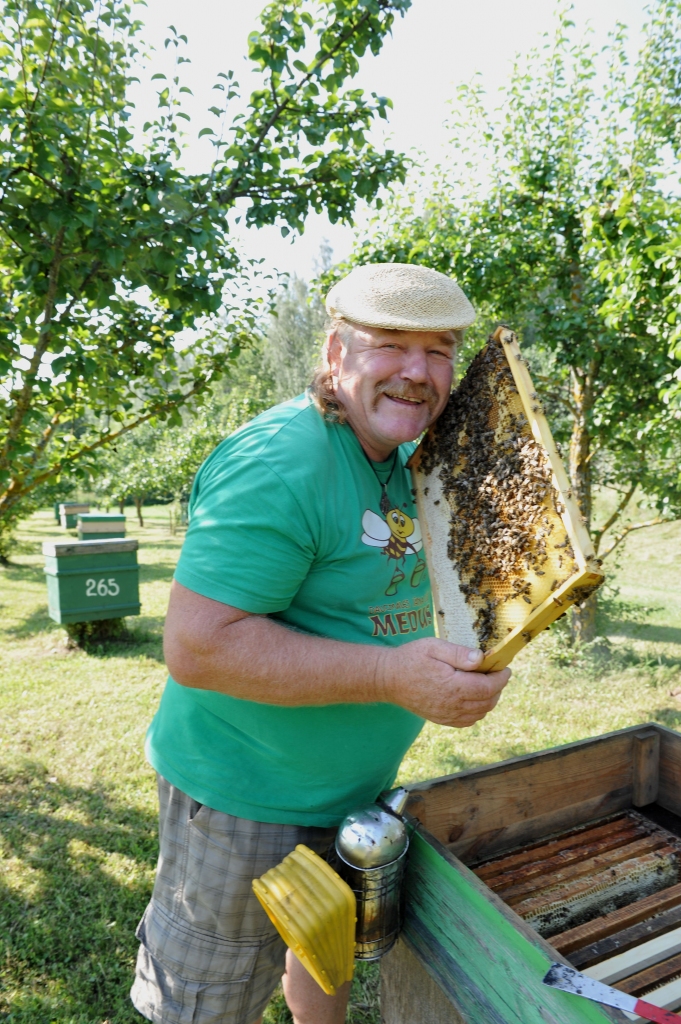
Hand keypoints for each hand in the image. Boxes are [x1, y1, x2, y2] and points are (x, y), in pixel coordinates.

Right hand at [377, 637, 510, 727]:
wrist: (388, 678)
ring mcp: (446, 715)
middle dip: (497, 688)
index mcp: (453, 686)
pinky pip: (467, 721)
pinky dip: (477, 712)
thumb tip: (481, 659)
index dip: (501, 678)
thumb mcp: (434, 647)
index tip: (505, 668)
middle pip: (488, 702)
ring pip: (479, 713)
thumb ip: (459, 653)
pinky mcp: (440, 719)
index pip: (488, 687)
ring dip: (489, 700)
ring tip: (486, 684)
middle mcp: (452, 704)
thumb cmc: (411, 658)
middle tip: (497, 674)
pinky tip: (473, 699)